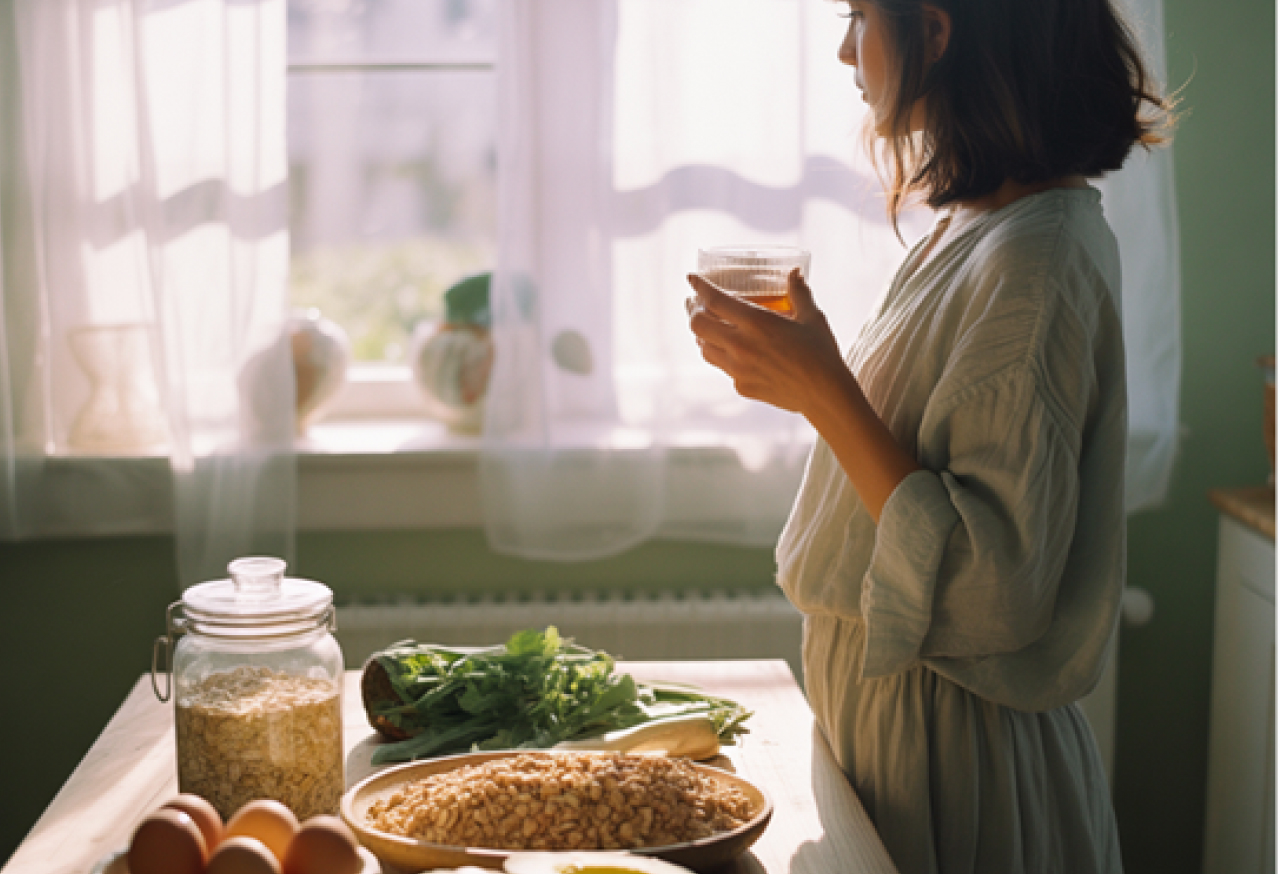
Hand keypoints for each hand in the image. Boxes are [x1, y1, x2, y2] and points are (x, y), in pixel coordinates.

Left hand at [686, 268, 849, 416]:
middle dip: (692, 311)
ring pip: (704, 348)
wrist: (824, 395)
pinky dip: (722, 355)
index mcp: (756, 322)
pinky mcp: (741, 386)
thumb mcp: (811, 317)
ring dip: (703, 334)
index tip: (691, 278)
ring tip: (709, 325)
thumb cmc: (821, 353)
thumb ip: (799, 292)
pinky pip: (723, 367)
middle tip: (695, 303)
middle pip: (697, 325)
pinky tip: (732, 351)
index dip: (699, 287)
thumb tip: (794, 272)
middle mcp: (740, 345)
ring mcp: (738, 368)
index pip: (714, 300)